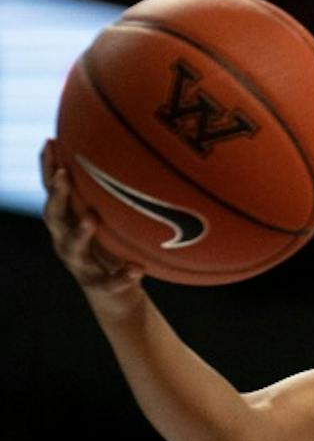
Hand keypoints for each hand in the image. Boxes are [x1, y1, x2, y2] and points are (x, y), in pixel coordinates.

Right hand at [40, 139, 145, 303]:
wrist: (117, 298)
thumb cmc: (114, 250)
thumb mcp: (113, 220)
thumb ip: (115, 196)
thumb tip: (137, 150)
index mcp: (68, 224)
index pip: (54, 192)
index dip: (48, 168)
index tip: (52, 142)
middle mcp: (67, 242)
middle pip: (53, 216)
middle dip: (57, 195)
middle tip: (63, 175)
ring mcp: (82, 266)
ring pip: (73, 249)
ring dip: (80, 233)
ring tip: (91, 219)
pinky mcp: (101, 288)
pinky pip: (111, 282)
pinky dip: (123, 276)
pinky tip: (138, 269)